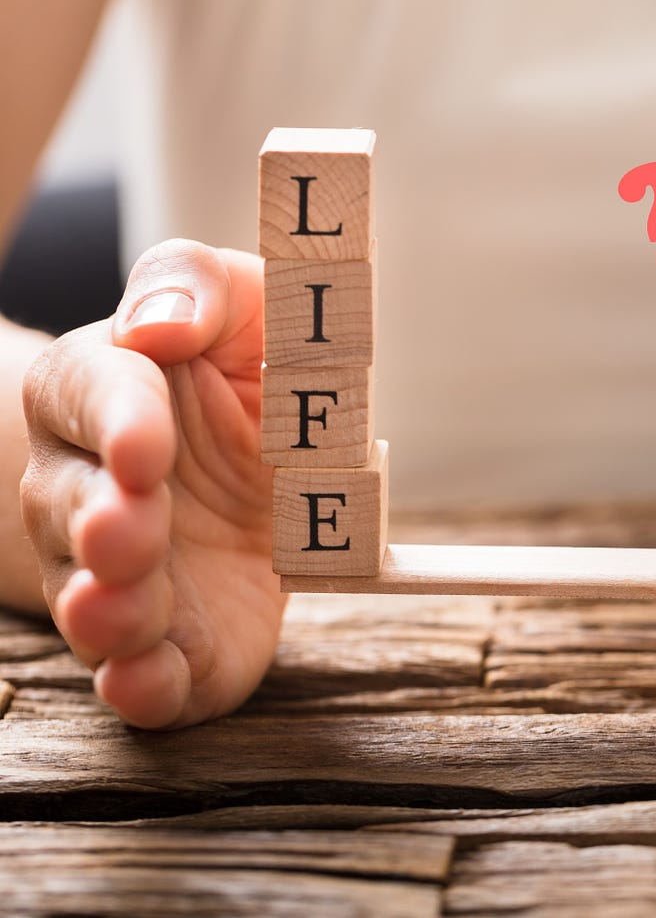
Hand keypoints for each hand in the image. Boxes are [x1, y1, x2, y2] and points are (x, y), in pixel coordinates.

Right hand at [20, 239, 281, 728]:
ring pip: (91, 596)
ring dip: (110, 609)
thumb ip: (202, 289)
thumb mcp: (248, 308)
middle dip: (104, 523)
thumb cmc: (248, 381)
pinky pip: (138, 673)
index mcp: (101, 391)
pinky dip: (141, 684)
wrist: (264, 477)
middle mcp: (88, 488)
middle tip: (132, 531)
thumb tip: (163, 323)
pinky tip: (145, 684)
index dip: (118, 421)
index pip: (90, 395)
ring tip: (130, 610)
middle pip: (74, 506)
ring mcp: (120, 573)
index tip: (147, 445)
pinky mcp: (170, 641)